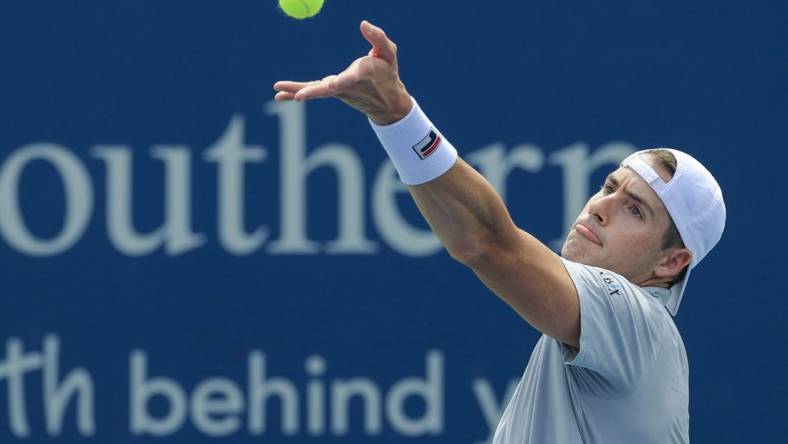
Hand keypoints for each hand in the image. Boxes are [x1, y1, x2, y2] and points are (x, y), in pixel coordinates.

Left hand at [273, 20, 412, 124]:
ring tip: (277, 90)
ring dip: (297, 91)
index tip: (331, 85)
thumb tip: (363, 23)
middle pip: (327, 90)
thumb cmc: (387, 73)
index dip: (341, 82)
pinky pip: (312, 91)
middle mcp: (347, 85)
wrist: (385, 100)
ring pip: (316, 91)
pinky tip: (280, 95)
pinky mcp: (330, 91)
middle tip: (298, 97)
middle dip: (312, 92)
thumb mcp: (389, 53)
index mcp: (363, 75)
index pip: (350, 78)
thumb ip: (378, 37)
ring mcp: (337, 90)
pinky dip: (296, 92)